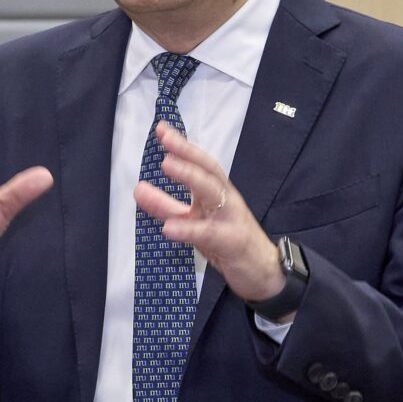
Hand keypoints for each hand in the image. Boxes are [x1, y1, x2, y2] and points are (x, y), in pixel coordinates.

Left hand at [134, 123, 285, 305]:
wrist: (264, 272)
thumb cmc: (228, 242)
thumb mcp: (193, 222)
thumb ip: (166, 207)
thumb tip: (138, 189)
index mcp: (217, 193)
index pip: (200, 164)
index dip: (182, 146)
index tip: (161, 129)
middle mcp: (226, 199)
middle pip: (208, 170)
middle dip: (187, 152)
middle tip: (165, 138)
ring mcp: (231, 218)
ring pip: (213, 192)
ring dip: (190, 176)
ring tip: (167, 165)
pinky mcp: (232, 242)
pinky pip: (209, 233)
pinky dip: (189, 229)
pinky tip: (168, 227)